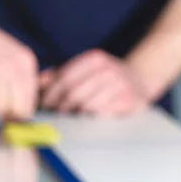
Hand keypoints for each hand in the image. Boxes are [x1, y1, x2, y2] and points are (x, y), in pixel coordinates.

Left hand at [39, 50, 153, 117]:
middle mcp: (109, 69)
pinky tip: (85, 122)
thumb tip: (40, 82)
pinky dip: (91, 120)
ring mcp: (121, 85)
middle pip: (74, 92)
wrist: (140, 79)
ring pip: (87, 105)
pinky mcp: (130, 101)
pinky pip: (103, 114)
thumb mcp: (86, 69)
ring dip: (74, 116)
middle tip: (53, 117)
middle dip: (60, 108)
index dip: (51, 94)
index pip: (65, 77)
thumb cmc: (107, 77)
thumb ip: (62, 74)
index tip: (44, 106)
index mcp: (95, 58)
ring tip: (67, 121)